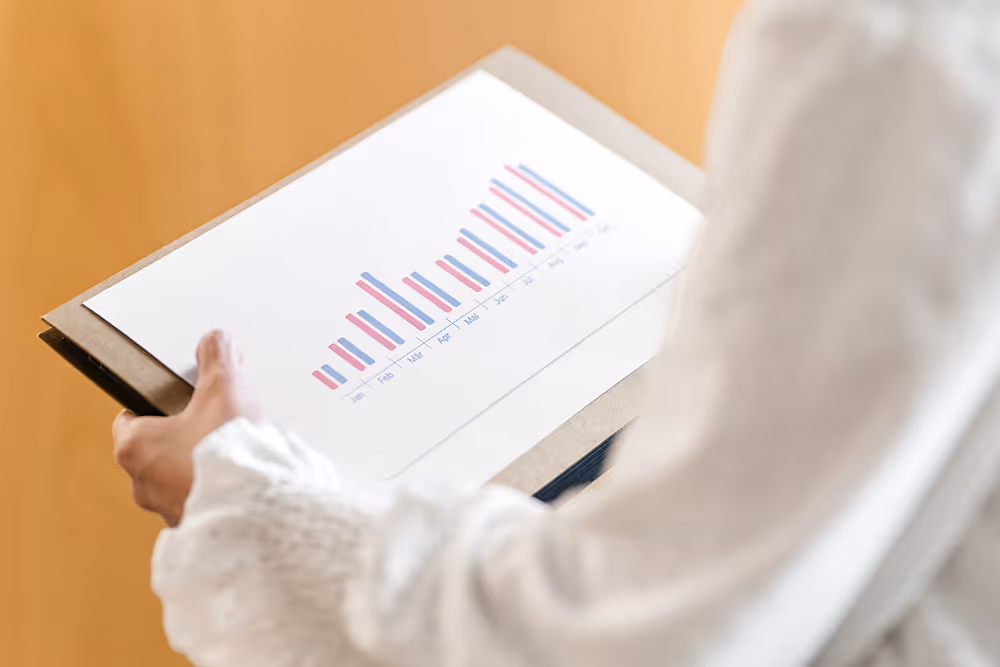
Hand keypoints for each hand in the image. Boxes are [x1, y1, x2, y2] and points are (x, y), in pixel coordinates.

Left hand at [112, 330, 262, 526]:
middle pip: (156, 450)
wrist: (259, 505)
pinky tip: (243, 479)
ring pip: (178, 480)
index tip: (178, 400)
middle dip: (183, 437)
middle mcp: (143, 484)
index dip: (155, 405)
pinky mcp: (196, 530)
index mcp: (134, 447)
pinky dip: (218, 493)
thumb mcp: (225, 386)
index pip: (129, 418)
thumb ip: (218, 356)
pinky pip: (201, 505)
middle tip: (215, 423)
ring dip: (200, 468)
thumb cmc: (230, 449)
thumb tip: (216, 340)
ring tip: (236, 452)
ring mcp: (168, 511)